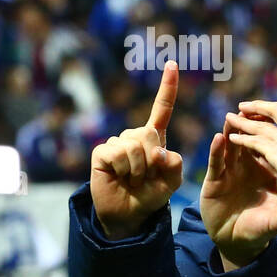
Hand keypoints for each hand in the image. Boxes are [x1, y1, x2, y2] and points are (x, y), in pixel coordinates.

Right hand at [90, 62, 183, 238]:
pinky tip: (119, 176)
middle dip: (153, 159)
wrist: (130, 213)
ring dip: (139, 168)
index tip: (173, 64)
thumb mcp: (173, 180)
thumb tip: (157, 150)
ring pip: (135, 146)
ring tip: (133, 178)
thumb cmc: (151, 194)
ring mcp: (116, 142)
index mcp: (154, 138)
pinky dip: (125, 170)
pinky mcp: (101, 152)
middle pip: (150, 134)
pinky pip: (118, 154)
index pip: (162, 109)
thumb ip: (174, 163)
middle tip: (146, 175)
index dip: (167, 87)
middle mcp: (134, 135)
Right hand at [200, 122, 276, 269]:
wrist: (236, 239)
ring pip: (231, 147)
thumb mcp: (275, 222)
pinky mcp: (215, 180)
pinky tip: (219, 138)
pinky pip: (217, 162)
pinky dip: (217, 150)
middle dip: (251, 126)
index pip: (270, 149)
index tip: (276, 121)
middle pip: (250, 142)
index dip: (273, 135)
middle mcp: (247, 168)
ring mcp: (230, 172)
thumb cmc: (257, 227)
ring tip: (233, 117)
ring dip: (232, 132)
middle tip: (252, 109)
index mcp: (266, 173)